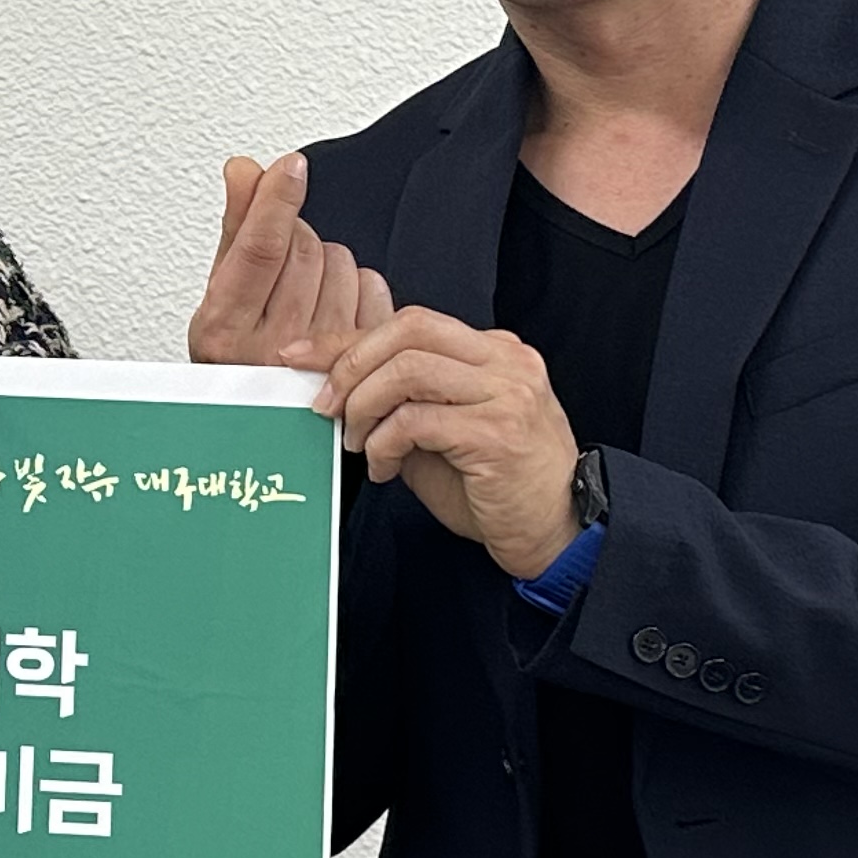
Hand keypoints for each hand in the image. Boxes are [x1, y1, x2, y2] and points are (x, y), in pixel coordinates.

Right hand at [189, 152, 367, 367]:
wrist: (269, 423)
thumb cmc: (240, 359)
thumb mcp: (221, 296)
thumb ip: (236, 228)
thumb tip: (244, 171)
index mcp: (225, 331)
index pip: (260, 251)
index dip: (276, 202)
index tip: (290, 167)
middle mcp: (273, 349)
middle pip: (303, 248)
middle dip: (295, 238)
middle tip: (280, 265)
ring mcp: (322, 360)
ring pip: (340, 262)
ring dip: (325, 262)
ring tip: (304, 292)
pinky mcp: (361, 360)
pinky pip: (372, 286)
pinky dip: (356, 284)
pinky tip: (332, 305)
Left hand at [302, 302, 579, 577]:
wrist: (557, 533)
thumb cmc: (498, 487)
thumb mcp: (444, 430)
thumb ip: (405, 399)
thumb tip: (337, 384)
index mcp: (494, 351)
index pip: (410, 324)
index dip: (347, 338)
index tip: (299, 355)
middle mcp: (506, 361)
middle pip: (408, 329)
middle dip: (350, 363)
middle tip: (325, 405)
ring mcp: (507, 393)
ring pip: (408, 369)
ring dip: (364, 405)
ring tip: (356, 442)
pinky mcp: (498, 432)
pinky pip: (416, 420)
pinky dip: (384, 443)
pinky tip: (383, 467)